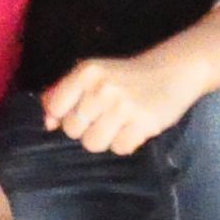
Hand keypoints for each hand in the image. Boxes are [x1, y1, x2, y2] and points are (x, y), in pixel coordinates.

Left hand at [40, 46, 203, 156]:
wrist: (172, 71)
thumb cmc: (125, 76)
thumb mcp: (92, 75)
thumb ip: (64, 93)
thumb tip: (47, 123)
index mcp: (86, 72)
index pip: (55, 107)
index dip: (62, 115)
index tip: (78, 112)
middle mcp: (103, 88)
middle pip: (72, 130)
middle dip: (84, 128)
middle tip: (102, 118)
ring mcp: (124, 106)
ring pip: (93, 144)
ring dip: (104, 139)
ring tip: (117, 124)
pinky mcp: (145, 123)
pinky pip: (120, 149)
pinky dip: (125, 143)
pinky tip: (133, 128)